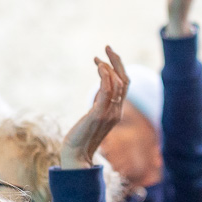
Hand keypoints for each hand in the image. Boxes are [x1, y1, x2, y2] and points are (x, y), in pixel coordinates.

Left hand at [61, 47, 129, 169]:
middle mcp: (117, 111)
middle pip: (125, 81)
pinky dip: (105, 76)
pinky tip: (98, 66)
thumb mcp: (92, 116)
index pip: (124, 85)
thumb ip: (99, 102)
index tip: (102, 57)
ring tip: (97, 58)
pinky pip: (107, 92)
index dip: (117, 69)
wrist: (76, 155)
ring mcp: (109, 113)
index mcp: (117, 111)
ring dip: (108, 67)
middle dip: (117, 62)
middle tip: (107, 46)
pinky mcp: (99, 115)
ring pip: (118, 84)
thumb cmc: (81, 137)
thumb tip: (100, 89)